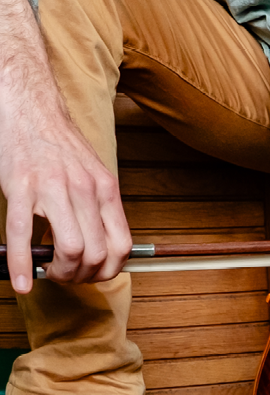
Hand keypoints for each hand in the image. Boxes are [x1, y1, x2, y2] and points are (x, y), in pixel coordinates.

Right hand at [0, 0, 128, 292]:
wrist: (32, 112)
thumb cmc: (61, 149)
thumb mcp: (92, 176)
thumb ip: (99, 209)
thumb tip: (103, 249)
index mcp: (107, 190)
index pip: (122, 245)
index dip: (109, 271)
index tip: (91, 276)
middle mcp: (86, 190)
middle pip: (98, 253)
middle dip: (82, 276)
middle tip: (66, 275)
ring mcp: (54, 189)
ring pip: (71, 249)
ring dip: (59, 272)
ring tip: (47, 271)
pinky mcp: (21, 188)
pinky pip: (23, 235)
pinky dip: (22, 265)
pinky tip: (22, 281)